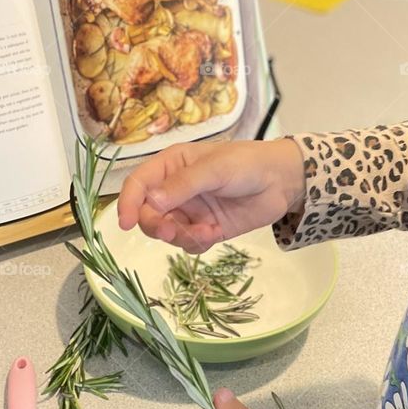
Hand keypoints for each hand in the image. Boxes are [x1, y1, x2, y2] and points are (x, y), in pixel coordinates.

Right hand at [117, 137, 305, 253]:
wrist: (282, 181)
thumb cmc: (246, 164)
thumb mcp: (214, 169)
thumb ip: (182, 186)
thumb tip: (151, 202)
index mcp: (170, 166)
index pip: (137, 185)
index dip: (127, 203)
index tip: (126, 223)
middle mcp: (174, 189)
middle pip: (148, 214)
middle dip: (157, 225)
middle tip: (171, 231)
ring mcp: (189, 211)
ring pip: (167, 232)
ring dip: (181, 236)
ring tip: (206, 231)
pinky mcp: (204, 229)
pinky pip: (187, 244)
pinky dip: (197, 242)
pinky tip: (216, 232)